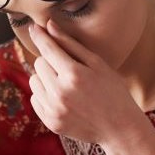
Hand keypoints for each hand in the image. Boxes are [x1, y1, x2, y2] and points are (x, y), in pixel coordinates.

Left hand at [27, 19, 150, 145]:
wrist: (120, 128)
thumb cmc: (113, 91)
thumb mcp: (97, 64)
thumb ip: (71, 44)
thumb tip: (49, 26)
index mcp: (74, 74)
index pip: (48, 48)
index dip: (39, 36)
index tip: (34, 27)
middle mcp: (60, 93)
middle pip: (39, 63)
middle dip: (50, 61)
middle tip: (68, 68)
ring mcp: (54, 109)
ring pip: (34, 80)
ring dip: (45, 78)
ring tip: (65, 84)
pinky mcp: (50, 122)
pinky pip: (35, 99)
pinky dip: (45, 95)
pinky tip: (63, 98)